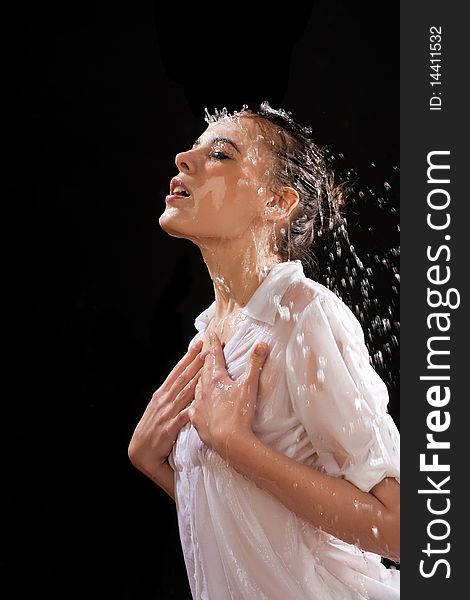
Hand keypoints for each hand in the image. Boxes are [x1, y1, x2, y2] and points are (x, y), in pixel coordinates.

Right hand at [128, 340, 208, 476]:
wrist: (139, 452)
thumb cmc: (152, 430)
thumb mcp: (160, 409)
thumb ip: (172, 397)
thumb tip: (186, 384)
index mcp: (161, 394)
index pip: (176, 372)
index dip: (187, 358)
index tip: (198, 344)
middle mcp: (163, 400)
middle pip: (182, 378)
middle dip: (195, 362)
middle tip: (207, 348)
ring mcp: (166, 413)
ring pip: (184, 392)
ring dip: (196, 377)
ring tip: (207, 366)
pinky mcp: (168, 428)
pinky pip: (183, 416)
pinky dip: (192, 407)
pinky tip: (202, 399)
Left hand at [189, 332, 268, 461]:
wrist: (229, 440)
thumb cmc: (240, 413)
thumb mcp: (250, 386)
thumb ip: (255, 364)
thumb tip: (261, 344)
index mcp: (216, 379)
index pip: (214, 357)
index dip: (214, 345)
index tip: (212, 335)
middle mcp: (203, 389)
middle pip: (203, 370)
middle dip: (206, 360)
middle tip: (207, 352)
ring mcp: (198, 405)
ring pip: (196, 387)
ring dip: (199, 379)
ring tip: (201, 376)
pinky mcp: (196, 420)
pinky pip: (192, 407)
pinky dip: (195, 402)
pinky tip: (195, 404)